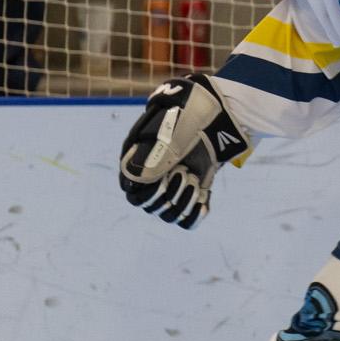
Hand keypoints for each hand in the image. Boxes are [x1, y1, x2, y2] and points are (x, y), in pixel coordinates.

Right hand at [119, 75, 249, 229]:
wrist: (206, 119)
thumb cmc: (180, 124)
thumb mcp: (160, 138)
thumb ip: (145, 159)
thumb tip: (133, 183)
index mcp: (138, 170)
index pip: (134, 196)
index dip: (149, 192)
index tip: (164, 176)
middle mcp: (152, 184)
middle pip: (152, 207)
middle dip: (169, 192)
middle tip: (183, 171)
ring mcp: (172, 192)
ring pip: (170, 215)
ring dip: (183, 201)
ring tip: (193, 179)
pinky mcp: (190, 197)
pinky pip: (188, 220)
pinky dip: (195, 214)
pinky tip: (203, 202)